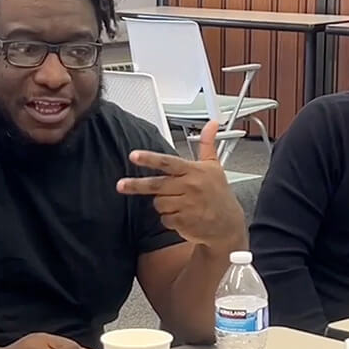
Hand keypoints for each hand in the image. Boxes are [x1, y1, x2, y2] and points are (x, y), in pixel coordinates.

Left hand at [116, 120, 246, 250]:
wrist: (228, 225)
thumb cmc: (218, 194)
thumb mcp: (214, 167)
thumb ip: (207, 144)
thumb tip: (212, 124)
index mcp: (194, 171)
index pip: (168, 162)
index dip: (150, 159)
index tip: (134, 156)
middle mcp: (190, 186)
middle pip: (156, 185)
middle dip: (136, 185)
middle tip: (121, 185)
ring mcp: (187, 205)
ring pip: (158, 203)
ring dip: (162, 204)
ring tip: (178, 203)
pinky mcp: (184, 221)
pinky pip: (164, 218)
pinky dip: (169, 218)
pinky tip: (182, 216)